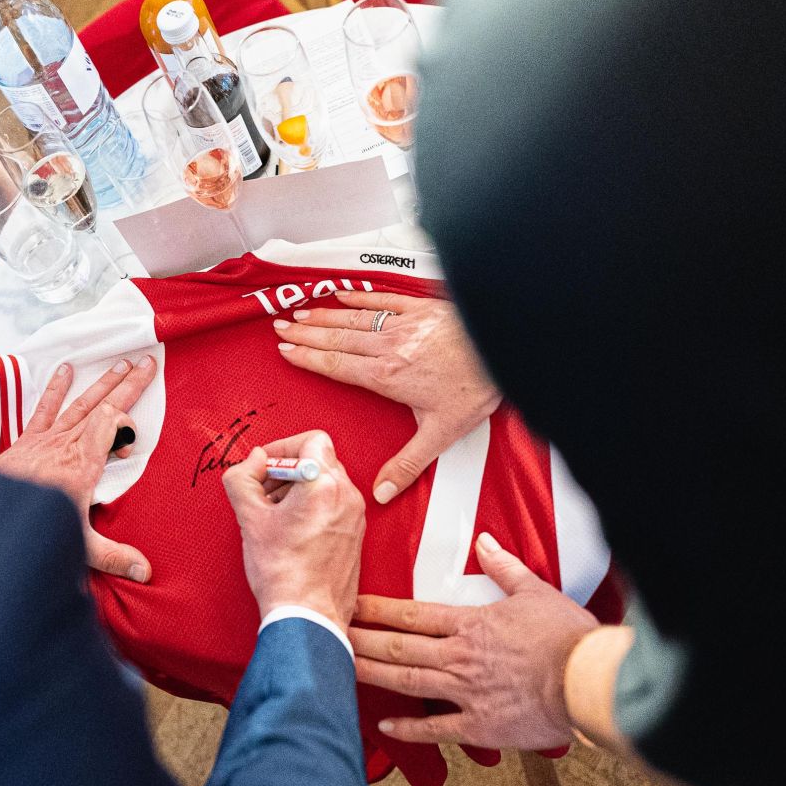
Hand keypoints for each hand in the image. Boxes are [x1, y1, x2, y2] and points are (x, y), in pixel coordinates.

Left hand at [0, 357, 156, 582]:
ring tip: (121, 363)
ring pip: (79, 404)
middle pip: (102, 405)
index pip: (113, 424)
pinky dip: (56, 389)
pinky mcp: (27, 441)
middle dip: (128, 385)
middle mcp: (66, 444)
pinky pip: (44, 409)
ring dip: (101, 383)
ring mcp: (45, 439)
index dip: (127, 428)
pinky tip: (65, 370)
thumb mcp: (79, 544)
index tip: (128, 449)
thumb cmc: (32, 528)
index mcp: (83, 463)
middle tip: (148, 363)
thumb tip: (145, 571)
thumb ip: (113, 556)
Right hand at [222, 431, 365, 631]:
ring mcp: (355, 516)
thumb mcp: (250, 519)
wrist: (308, 618)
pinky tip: (291, 531)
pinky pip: (335, 505)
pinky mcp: (356, 535)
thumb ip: (243, 479)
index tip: (264, 466)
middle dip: (287, 469)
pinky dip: (313, 506)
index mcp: (324, 485)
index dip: (283, 447)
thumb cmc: (283, 573)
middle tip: (263, 491)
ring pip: (327, 483)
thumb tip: (253, 461)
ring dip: (299, 489)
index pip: (312, 439)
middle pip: (319, 460)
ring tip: (274, 514)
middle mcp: (347, 496)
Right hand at [274, 291, 499, 503]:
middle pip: (337, 338)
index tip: (287, 351)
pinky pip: (381, 299)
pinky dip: (359, 297)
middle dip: (306, 333)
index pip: (336, 366)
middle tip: (282, 327)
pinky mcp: (420, 308)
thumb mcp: (441, 433)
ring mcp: (403, 324)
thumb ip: (408, 463)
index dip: (308, 357)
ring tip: (302, 312)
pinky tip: (343, 294)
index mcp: (387, 377)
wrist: (503, 346)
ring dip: (325, 315)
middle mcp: (389, 346)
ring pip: (354, 318)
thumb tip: (382, 491)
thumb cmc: (477, 387)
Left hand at [350, 532, 599, 749]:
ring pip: (407, 682)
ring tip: (340, 669)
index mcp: (470, 624)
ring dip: (371, 675)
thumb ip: (504, 567)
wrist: (586, 679)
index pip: (412, 614)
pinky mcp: (478, 725)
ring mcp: (465, 692)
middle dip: (361, 641)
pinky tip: (385, 726)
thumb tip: (485, 542)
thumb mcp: (535, 591)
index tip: (351, 604)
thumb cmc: (565, 636)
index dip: (378, 609)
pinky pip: (435, 728)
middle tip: (328, 635)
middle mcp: (459, 656)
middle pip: (398, 647)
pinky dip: (408, 729)